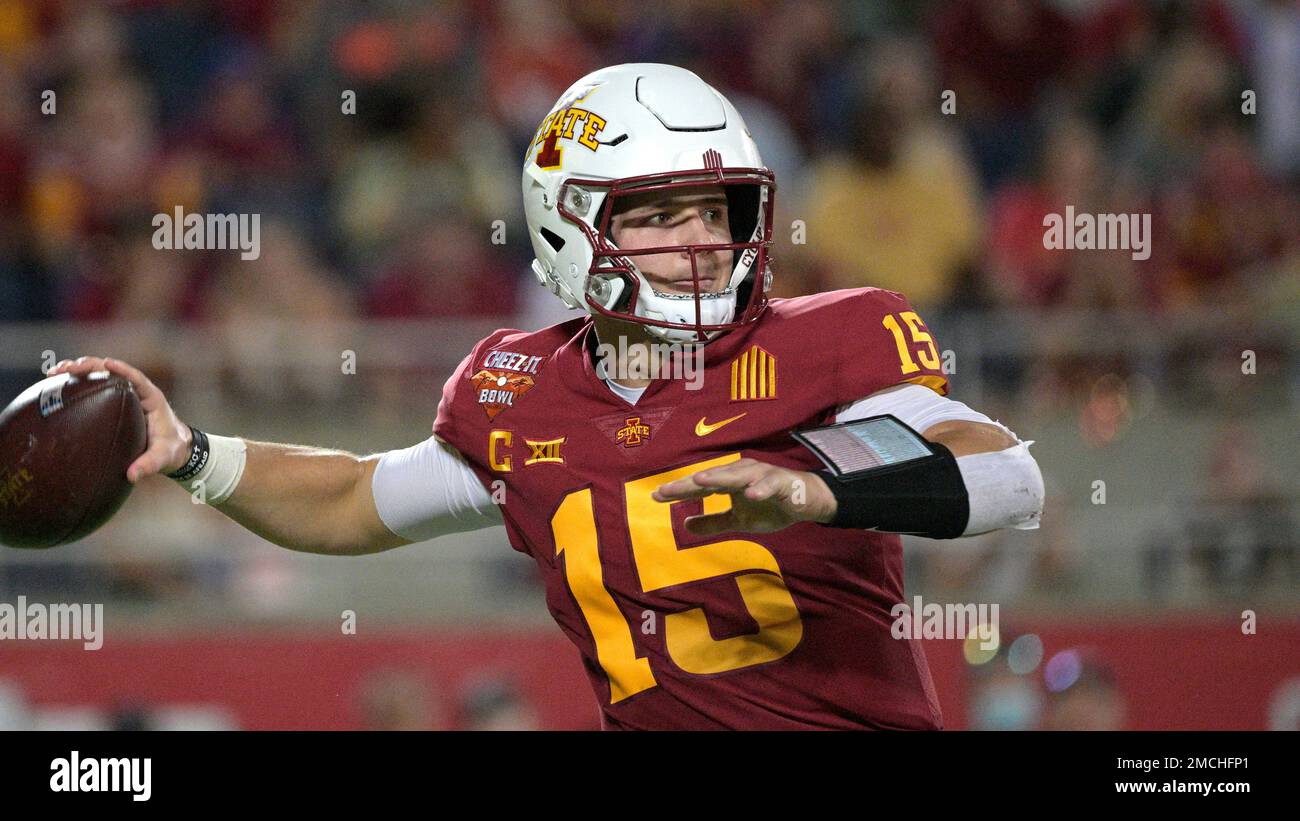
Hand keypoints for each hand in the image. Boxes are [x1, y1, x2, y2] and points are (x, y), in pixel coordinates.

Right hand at [47, 356, 192, 482]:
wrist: (174, 448)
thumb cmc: (171, 449)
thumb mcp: (162, 458)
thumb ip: (149, 465)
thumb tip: (132, 475)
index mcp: (151, 398)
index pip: (136, 378)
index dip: (121, 369)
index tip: (106, 364)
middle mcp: (137, 391)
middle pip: (112, 371)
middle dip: (90, 366)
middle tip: (67, 369)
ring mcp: (125, 394)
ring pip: (101, 375)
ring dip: (79, 371)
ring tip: (54, 373)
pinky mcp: (115, 400)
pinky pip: (96, 386)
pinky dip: (79, 383)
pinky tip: (58, 386)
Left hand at [652, 457, 837, 535]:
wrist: (808, 502)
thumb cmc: (771, 506)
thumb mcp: (739, 520)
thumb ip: (714, 523)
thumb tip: (685, 526)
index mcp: (729, 481)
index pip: (700, 486)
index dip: (679, 491)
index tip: (656, 496)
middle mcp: (741, 472)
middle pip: (712, 478)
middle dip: (689, 483)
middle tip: (666, 490)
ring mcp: (761, 475)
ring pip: (737, 475)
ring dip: (719, 477)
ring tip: (700, 482)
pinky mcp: (782, 481)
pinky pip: (770, 484)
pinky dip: (761, 488)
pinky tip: (750, 494)